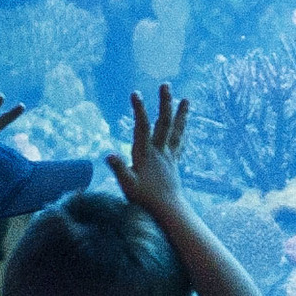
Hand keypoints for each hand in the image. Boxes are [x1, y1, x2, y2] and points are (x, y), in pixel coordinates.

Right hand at [108, 85, 191, 218]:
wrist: (168, 210)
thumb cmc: (145, 200)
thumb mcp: (128, 186)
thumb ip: (119, 169)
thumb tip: (108, 154)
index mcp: (145, 154)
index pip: (141, 127)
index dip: (139, 110)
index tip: (135, 93)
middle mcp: (159, 151)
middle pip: (163, 123)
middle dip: (165, 103)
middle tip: (166, 84)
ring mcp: (169, 156)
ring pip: (177, 131)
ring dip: (181, 114)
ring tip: (187, 99)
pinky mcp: (174, 163)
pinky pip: (180, 144)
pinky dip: (184, 132)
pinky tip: (187, 126)